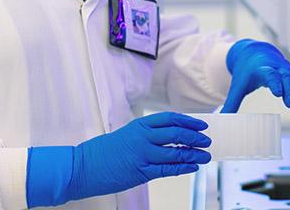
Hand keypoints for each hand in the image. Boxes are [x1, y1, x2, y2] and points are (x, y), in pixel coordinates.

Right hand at [65, 112, 211, 200]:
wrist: (83, 167)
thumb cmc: (102, 152)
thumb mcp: (125, 135)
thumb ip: (145, 135)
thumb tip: (169, 138)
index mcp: (139, 126)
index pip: (170, 119)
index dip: (189, 122)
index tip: (201, 125)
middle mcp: (143, 137)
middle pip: (176, 133)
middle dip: (195, 137)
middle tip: (206, 141)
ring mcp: (142, 154)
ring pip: (176, 152)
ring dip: (193, 154)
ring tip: (205, 156)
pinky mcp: (141, 172)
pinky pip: (168, 169)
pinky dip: (183, 167)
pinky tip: (192, 167)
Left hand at [221, 39, 289, 112]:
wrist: (254, 54)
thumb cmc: (246, 72)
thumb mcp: (238, 86)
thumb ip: (231, 103)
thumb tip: (221, 120)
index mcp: (263, 69)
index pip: (270, 74)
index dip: (274, 82)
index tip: (277, 92)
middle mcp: (278, 69)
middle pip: (287, 77)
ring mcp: (288, 72)